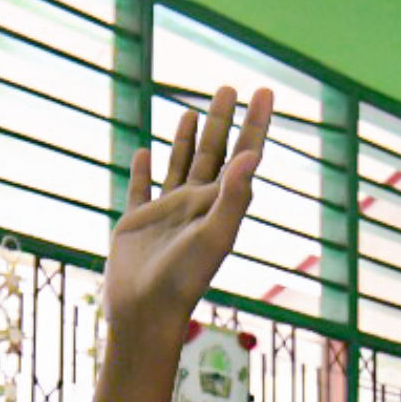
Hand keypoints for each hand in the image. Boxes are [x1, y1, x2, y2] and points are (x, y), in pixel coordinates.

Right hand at [104, 87, 270, 341]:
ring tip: (191, 112)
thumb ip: (234, 196)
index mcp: (220, 204)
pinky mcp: (136, 223)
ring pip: (180, 165)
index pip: (242, 155)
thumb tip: (252, 155)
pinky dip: (143, 170)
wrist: (145, 313)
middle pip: (213, 152)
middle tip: (229, 88)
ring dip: (187, 139)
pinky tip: (145, 152)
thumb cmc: (183, 280)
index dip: (255, 123)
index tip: (264, 91)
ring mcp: (167, 213)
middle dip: (222, 120)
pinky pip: (141, 189)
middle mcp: (197, 204)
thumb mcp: (214, 236)